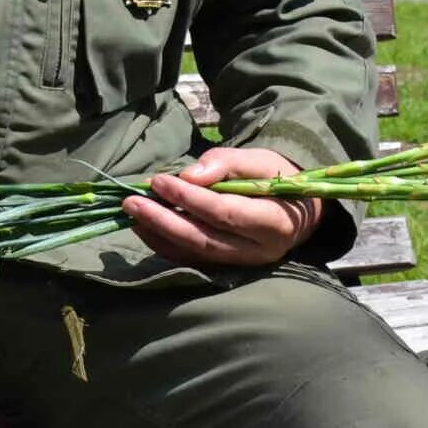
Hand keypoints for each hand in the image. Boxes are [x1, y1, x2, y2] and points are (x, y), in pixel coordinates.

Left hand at [122, 147, 322, 267]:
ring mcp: (243, 264)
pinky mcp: (228, 268)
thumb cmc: (275, 177)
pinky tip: (144, 228)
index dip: (188, 198)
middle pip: (204, 239)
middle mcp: (259, 250)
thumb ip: (225, 163)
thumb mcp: (258, 160)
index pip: (223, 213)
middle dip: (163, 221)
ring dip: (159, 235)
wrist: (296, 209)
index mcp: (273, 221)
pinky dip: (165, 245)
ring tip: (132, 214)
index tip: (158, 181)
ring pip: (195, 253)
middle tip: (131, 202)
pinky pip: (192, 260)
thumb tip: (189, 176)